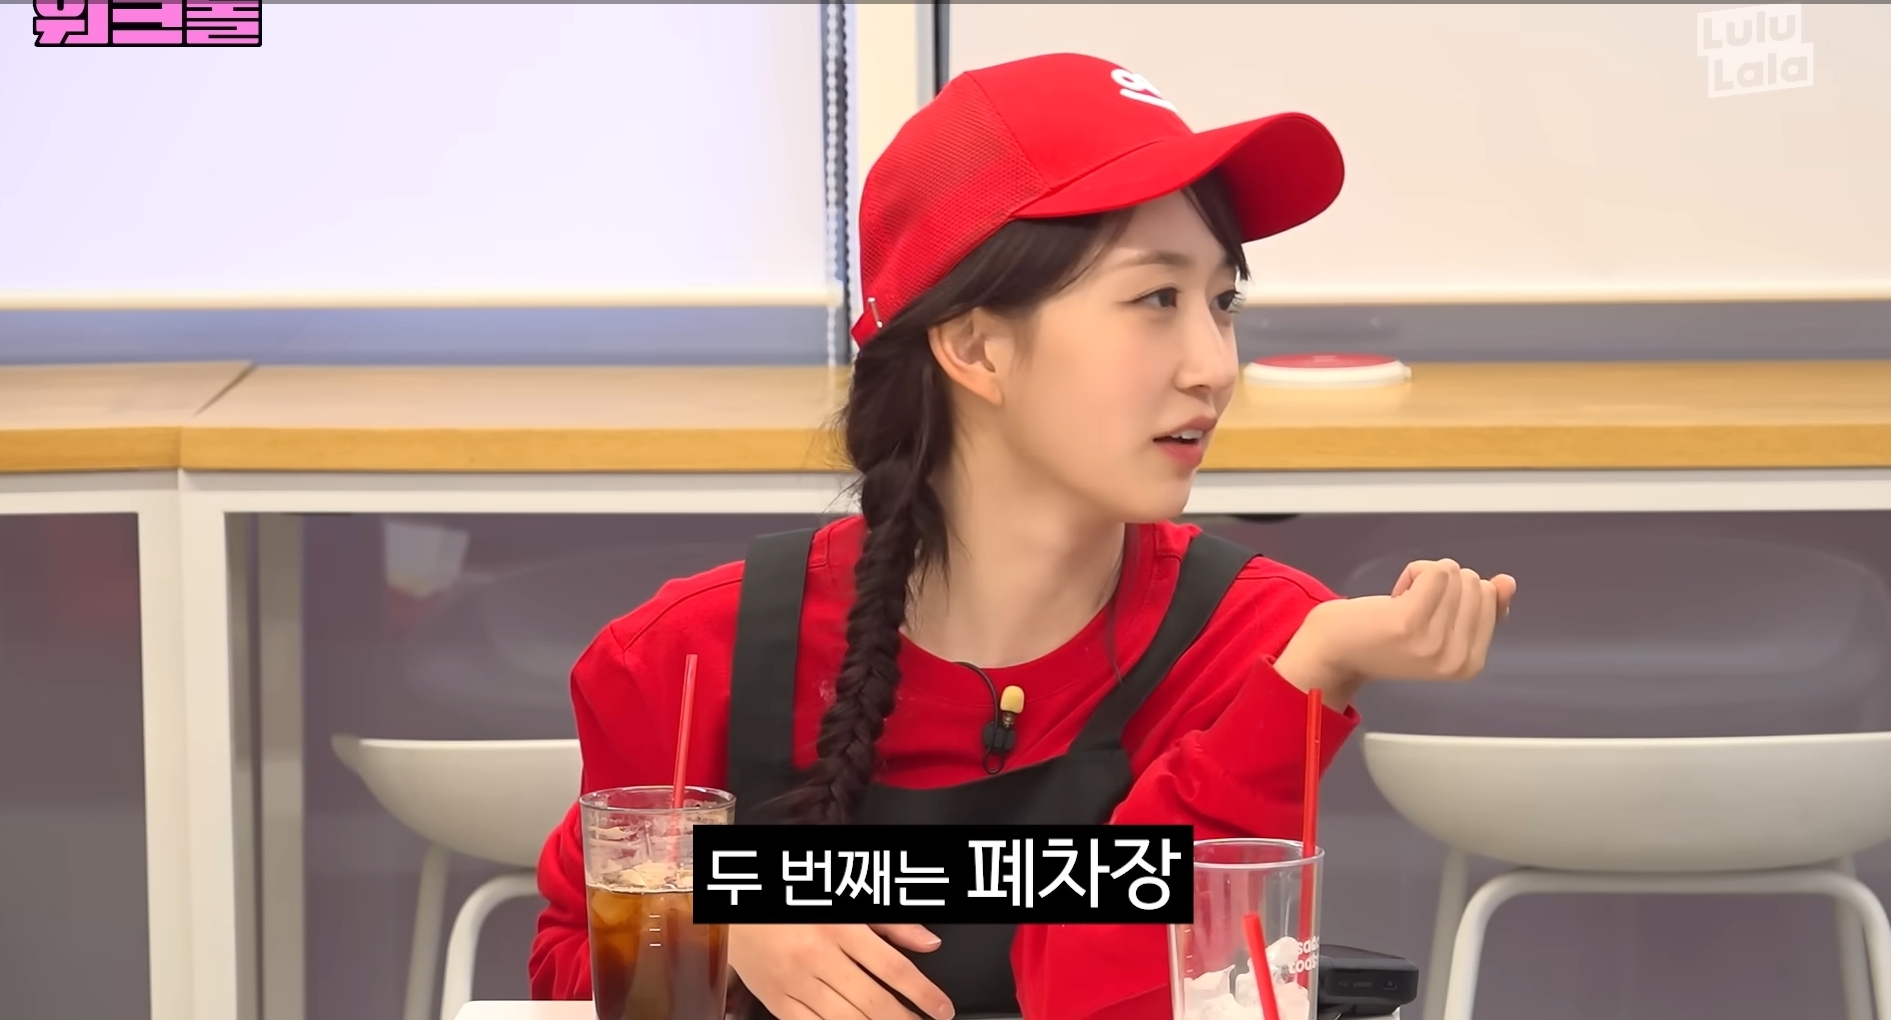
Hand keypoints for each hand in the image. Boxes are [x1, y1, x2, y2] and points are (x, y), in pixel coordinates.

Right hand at [729, 923, 953, 1019]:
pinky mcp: (776, 1002)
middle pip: (872, 1000)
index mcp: (839, 927)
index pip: (892, 967)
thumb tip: (929, 943)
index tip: (942, 1008)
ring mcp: (795, 983)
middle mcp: (818, 957)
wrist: (735, 909)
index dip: (923, 992)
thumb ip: (891, 922)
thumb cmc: (794, 901)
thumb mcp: (844, 899)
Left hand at [1275, 559, 1516, 704]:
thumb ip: (1477, 611)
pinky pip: (1436, 570)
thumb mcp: (1440, 630)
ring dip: (1425, 577)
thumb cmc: (1384, 639)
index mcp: (1470, 665)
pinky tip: (1396, 594)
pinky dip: (1415, 571)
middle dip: (1443, 584)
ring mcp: (1435, 643)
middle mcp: (1456, 660)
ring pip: (1456, 573)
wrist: (1334, 652)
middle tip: (1412, 609)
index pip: (1491, 598)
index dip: (1458, 593)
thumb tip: (1507, 583)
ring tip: (1401, 604)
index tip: (1430, 614)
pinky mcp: (1411, 622)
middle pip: (1476, 583)